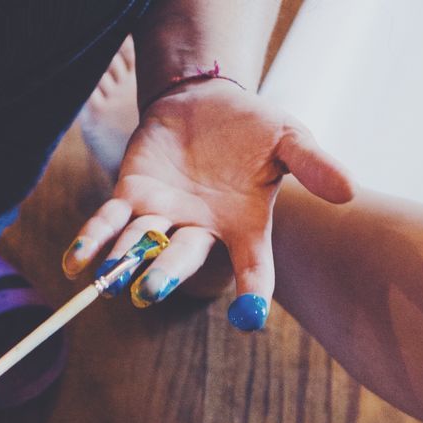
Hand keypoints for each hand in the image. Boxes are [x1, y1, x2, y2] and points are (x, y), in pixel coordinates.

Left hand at [63, 80, 352, 327]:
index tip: (251, 322)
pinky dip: (90, 242)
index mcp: (243, 229)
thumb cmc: (253, 129)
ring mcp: (163, 217)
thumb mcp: (289, 139)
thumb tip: (348, 192)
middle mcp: (200, 232)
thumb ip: (314, 164)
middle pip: (182, 258)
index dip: (253, 292)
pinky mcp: (132, 196)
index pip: (252, 267)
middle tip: (150, 293)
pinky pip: (108, 223)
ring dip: (124, 262)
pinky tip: (74, 264)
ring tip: (110, 282)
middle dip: (166, 275)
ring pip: (141, 244)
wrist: (207, 101)